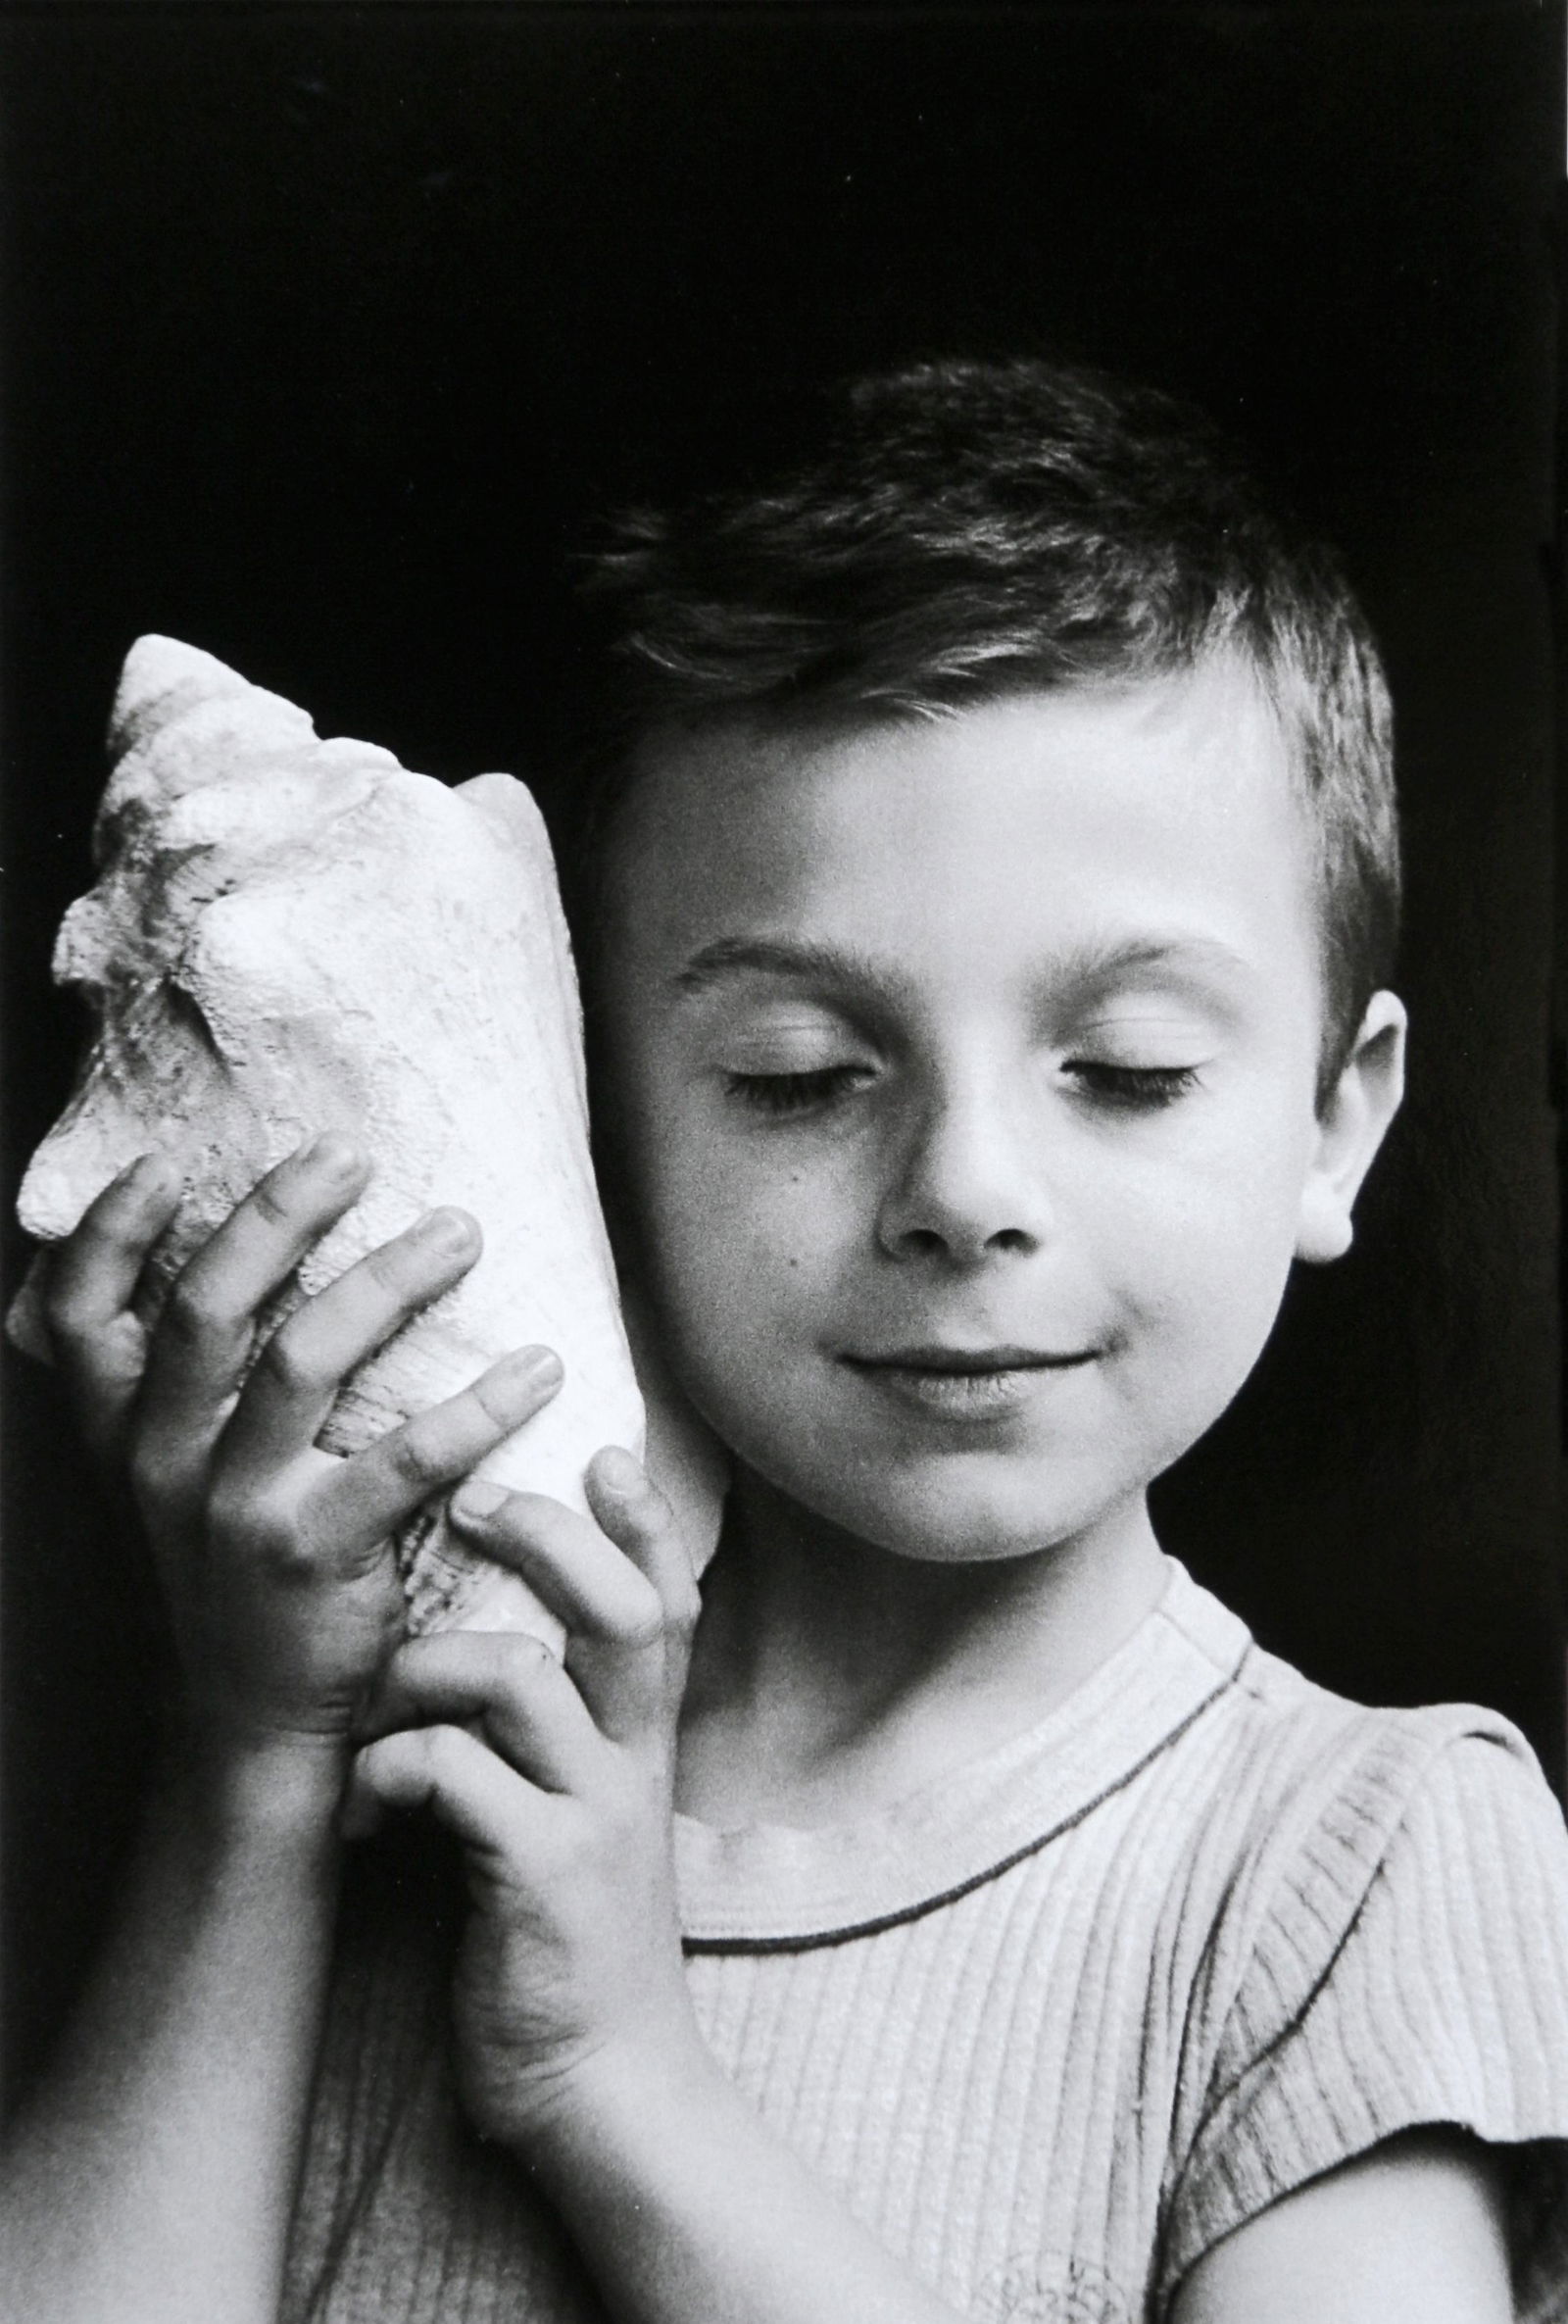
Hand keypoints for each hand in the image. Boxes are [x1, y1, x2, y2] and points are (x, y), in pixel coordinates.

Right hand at [39, 1137, 564, 1762]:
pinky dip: (479, 1405)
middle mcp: (164, 1461)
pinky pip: (406, 1460)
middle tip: (348, 1153)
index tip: (161, 1163)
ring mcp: (235, 1509)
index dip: (109, 1234)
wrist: (256, 1721)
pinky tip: (538, 1369)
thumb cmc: (235, 1570)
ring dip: (388, 1281)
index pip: (79, 1316)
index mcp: (124, 1432)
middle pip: (206, 1308)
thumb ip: (170, 1384)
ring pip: (302, 1359)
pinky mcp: (315, 1555)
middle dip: (275, 1215)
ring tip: (459, 1232)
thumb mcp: (172, 1479)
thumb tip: (198, 1249)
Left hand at [343, 1450, 702, 2151]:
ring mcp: (593, 1816)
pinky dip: (393, 1768)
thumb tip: (486, 1647)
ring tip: (380, 1694)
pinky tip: (369, 1809)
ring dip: (429, 1664)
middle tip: (478, 1497)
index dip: (646, 1520)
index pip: (669, 1602)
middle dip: (551, 1535)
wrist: (606, 2091)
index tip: (605, 1444)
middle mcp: (632, 1764)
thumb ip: (560, 1737)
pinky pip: (455, 1774)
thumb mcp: (586, 1820)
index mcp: (641, 1744)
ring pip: (522, 1675)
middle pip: (621, 1609)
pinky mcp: (541, 1876)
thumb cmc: (568, 1944)